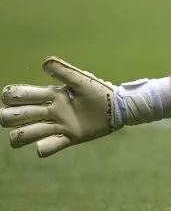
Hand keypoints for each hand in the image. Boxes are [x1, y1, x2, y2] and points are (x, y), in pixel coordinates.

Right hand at [1, 58, 119, 157]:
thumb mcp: (83, 80)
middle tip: (18, 117)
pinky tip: (42, 147)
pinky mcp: (69, 138)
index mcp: (52, 96)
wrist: (119, 108)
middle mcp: (50, 112)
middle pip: (17, 116)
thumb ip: (65, 72)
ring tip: (21, 136)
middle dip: (10, 117)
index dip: (12, 96)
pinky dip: (43, 148)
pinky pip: (50, 146)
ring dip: (21, 135)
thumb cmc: (101, 91)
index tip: (11, 97)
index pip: (22, 96)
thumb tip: (44, 62)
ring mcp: (58, 126)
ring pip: (28, 133)